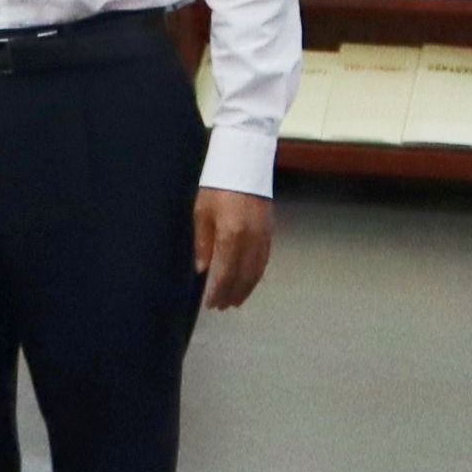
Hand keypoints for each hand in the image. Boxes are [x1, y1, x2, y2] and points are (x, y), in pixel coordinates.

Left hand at [191, 189, 275, 312]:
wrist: (244, 164)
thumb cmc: (217, 186)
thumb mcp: (201, 213)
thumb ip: (202, 243)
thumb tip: (202, 269)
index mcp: (231, 235)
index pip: (225, 273)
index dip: (218, 291)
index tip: (210, 304)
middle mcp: (251, 239)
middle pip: (243, 276)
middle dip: (232, 294)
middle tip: (222, 306)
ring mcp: (263, 236)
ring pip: (257, 271)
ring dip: (246, 288)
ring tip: (235, 300)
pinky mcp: (270, 231)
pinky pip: (264, 260)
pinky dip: (256, 274)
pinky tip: (249, 280)